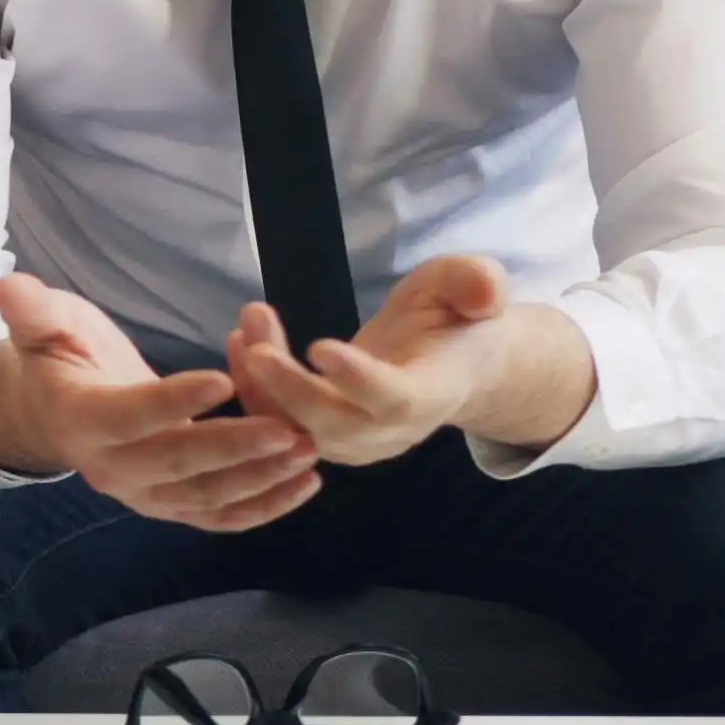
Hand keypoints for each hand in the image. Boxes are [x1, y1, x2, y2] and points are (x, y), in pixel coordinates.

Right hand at [0, 273, 319, 531]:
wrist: (58, 413)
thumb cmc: (61, 359)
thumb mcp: (45, 325)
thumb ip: (33, 310)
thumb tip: (9, 286)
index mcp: (80, 422)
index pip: (130, 417)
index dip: (174, 401)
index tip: (223, 379)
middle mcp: (110, 470)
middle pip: (177, 464)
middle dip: (235, 449)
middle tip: (288, 428)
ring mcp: (144, 496)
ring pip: (205, 497)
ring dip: (259, 478)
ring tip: (306, 449)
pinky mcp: (172, 507)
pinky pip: (219, 517)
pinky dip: (264, 507)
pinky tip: (305, 483)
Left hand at [227, 253, 590, 464]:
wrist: (454, 364)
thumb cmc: (458, 317)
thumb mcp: (471, 285)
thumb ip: (476, 282)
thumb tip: (484, 292)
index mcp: (432, 393)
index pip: (393, 399)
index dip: (357, 379)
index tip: (319, 346)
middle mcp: (391, 431)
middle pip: (334, 424)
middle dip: (290, 387)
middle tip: (255, 345)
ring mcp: (355, 442)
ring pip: (297, 427)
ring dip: (261, 383)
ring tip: (248, 325)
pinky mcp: (324, 439)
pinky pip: (280, 424)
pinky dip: (253, 389)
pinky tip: (240, 339)